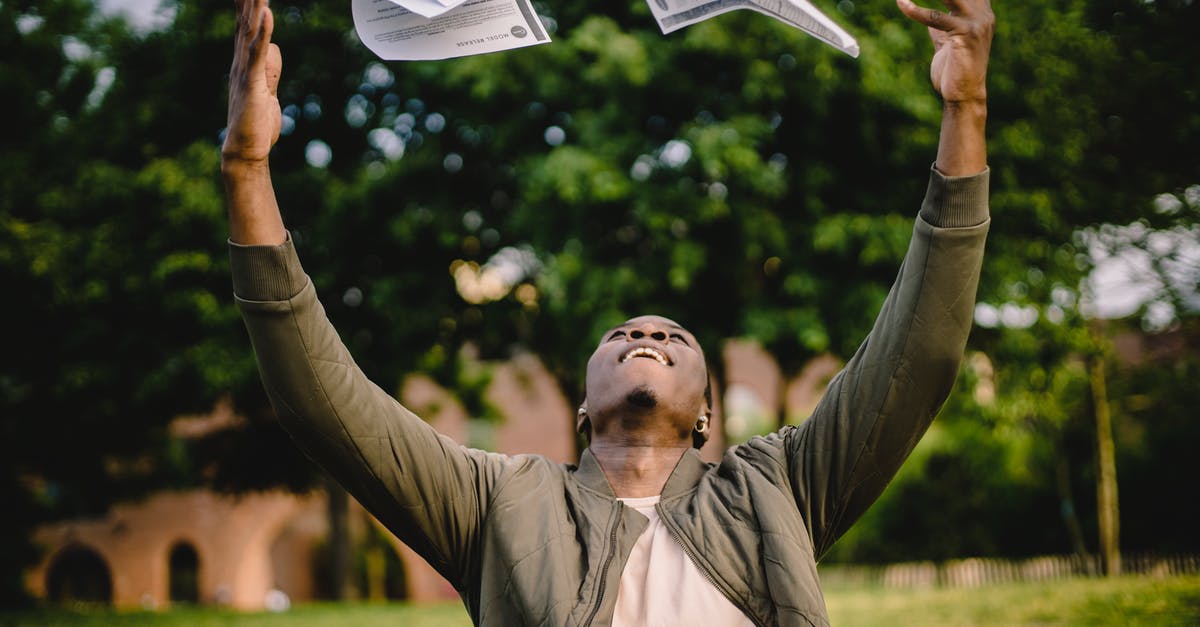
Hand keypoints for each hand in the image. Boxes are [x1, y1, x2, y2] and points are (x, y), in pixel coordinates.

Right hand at [222, 0, 282, 166]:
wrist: (245, 151)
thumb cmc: (256, 123)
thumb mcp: (268, 89)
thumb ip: (270, 68)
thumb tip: (273, 47)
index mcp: (245, 63)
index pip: (245, 25)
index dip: (247, 3)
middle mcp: (241, 62)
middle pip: (246, 21)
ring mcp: (245, 71)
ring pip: (250, 31)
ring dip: (256, 5)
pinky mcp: (252, 84)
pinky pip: (258, 54)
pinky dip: (263, 33)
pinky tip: (267, 14)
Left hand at [896, 0, 993, 103]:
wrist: (964, 95)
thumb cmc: (955, 69)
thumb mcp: (947, 41)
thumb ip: (941, 24)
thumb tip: (929, 16)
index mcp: (981, 11)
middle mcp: (983, 13)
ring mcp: (977, 23)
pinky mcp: (964, 35)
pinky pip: (935, 18)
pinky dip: (915, 10)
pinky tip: (901, 2)